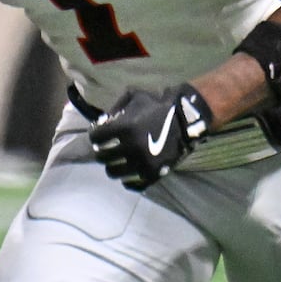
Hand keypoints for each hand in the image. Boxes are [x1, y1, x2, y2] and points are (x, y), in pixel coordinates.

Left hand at [88, 84, 211, 190]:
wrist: (185, 119)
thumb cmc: (157, 105)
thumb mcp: (133, 96)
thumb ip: (113, 109)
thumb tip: (100, 124)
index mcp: (124, 128)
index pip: (95, 138)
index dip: (95, 135)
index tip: (99, 134)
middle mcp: (131, 147)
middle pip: (102, 157)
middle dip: (102, 151)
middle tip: (106, 148)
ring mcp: (143, 163)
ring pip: (113, 172)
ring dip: (112, 165)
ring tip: (116, 160)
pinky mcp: (154, 174)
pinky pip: (132, 184)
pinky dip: (127, 179)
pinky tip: (128, 170)